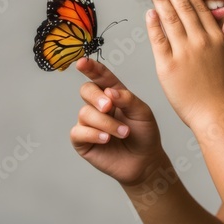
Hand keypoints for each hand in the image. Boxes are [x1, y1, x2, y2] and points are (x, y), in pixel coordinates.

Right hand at [70, 57, 167, 186]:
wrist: (145, 162)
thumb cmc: (145, 135)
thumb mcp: (143, 112)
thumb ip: (128, 99)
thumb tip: (109, 91)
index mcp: (113, 94)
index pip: (100, 76)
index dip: (91, 68)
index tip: (82, 62)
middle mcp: (98, 106)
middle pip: (86, 90)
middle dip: (96, 97)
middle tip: (109, 107)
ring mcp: (89, 123)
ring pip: (85, 113)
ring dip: (105, 123)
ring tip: (123, 132)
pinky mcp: (83, 141)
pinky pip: (78, 131)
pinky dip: (93, 134)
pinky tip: (106, 139)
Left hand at [146, 0, 223, 129]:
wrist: (217, 116)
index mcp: (216, 39)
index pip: (200, 9)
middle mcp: (200, 42)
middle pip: (183, 9)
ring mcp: (184, 53)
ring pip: (170, 20)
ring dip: (161, 0)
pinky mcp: (168, 66)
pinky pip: (159, 41)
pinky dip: (154, 25)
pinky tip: (150, 12)